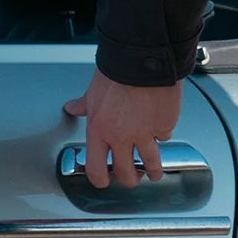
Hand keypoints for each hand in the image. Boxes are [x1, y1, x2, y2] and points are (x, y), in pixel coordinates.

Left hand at [63, 69, 182, 188]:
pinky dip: (163, 134)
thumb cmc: (117, 70)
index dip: (101, 180)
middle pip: (126, 172)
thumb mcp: (94, 90)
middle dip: (130, 179)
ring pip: (151, 163)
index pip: (96, 169)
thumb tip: (72, 107)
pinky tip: (162, 129)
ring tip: (154, 173)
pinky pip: (165, 136)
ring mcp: (145, 133)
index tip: (105, 181)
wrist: (143, 56)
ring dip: (152, 171)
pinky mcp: (165, 125)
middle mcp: (122, 136)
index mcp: (100, 129)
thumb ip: (84, 105)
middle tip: (133, 178)